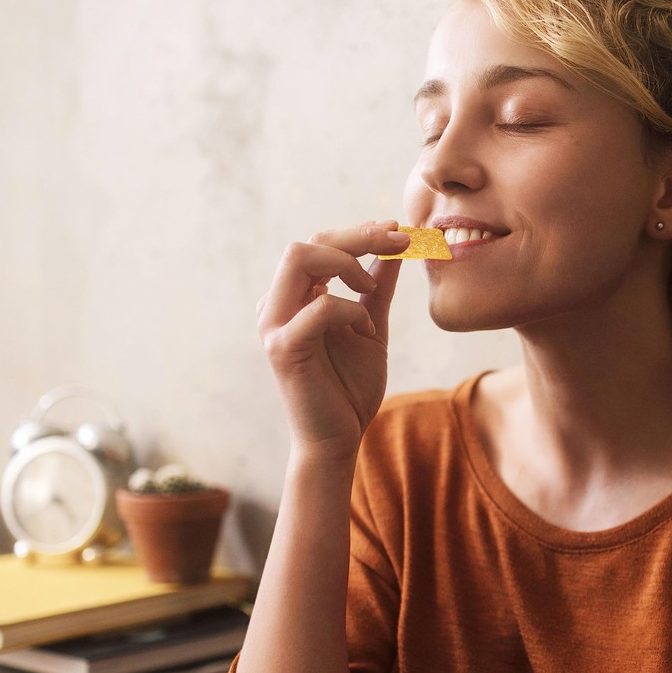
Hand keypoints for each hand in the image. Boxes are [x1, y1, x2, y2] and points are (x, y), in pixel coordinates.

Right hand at [257, 220, 408, 460]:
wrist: (337, 441)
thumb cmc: (349, 388)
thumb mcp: (371, 328)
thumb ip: (377, 289)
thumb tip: (393, 249)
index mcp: (292, 299)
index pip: (317, 246)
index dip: (358, 233)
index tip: (397, 231)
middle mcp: (276, 306)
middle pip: (305, 244)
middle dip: (355, 236)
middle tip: (397, 241)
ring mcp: (274, 326)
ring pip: (299, 259)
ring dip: (347, 262)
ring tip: (371, 288)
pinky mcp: (283, 348)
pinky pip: (320, 307)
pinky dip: (351, 310)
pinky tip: (366, 331)